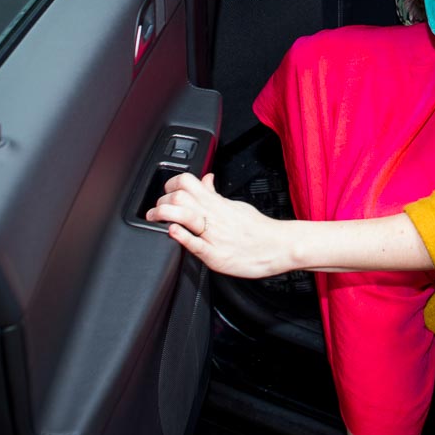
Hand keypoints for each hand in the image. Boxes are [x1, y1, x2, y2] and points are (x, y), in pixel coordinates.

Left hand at [145, 172, 296, 278]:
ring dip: (164, 214)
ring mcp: (214, 235)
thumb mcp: (236, 205)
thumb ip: (216, 194)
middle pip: (180, 195)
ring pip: (184, 214)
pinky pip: (195, 243)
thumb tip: (206, 179)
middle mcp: (214, 216)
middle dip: (161, 200)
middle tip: (155, 209)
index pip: (187, 181)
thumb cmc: (259, 228)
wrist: (279, 246)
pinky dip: (181, 236)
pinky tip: (173, 231)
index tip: (165, 192)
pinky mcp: (216, 255)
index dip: (170, 184)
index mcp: (217, 203)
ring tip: (155, 218)